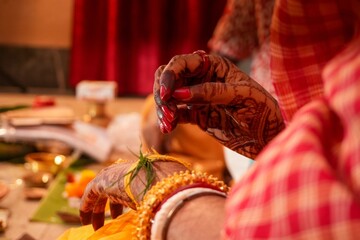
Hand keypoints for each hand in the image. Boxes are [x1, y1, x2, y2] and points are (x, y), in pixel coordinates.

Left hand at [79, 157, 187, 229]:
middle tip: (112, 218)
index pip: (128, 184)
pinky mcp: (100, 182)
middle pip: (113, 189)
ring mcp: (112, 175)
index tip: (125, 211)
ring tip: (97, 226)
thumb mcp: (167, 190)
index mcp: (138, 172)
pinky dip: (86, 207)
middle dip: (111, 204)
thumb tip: (177, 205)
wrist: (156, 179)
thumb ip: (166, 196)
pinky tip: (86, 221)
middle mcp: (124, 172)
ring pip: (100, 194)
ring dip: (98, 210)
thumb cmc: (167, 184)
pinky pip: (89, 196)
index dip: (125, 199)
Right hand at [154, 51, 283, 158]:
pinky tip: (168, 128)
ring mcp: (197, 98)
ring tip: (168, 124)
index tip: (166, 94)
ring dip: (163, 108)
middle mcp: (202, 78)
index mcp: (213, 66)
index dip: (169, 75)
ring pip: (169, 97)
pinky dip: (168, 120)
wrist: (267, 137)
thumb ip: (211, 92)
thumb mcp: (241, 96)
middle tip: (167, 112)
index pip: (181, 63)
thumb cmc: (262, 111)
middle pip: (169, 78)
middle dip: (163, 93)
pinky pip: (176, 114)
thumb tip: (178, 93)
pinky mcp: (196, 115)